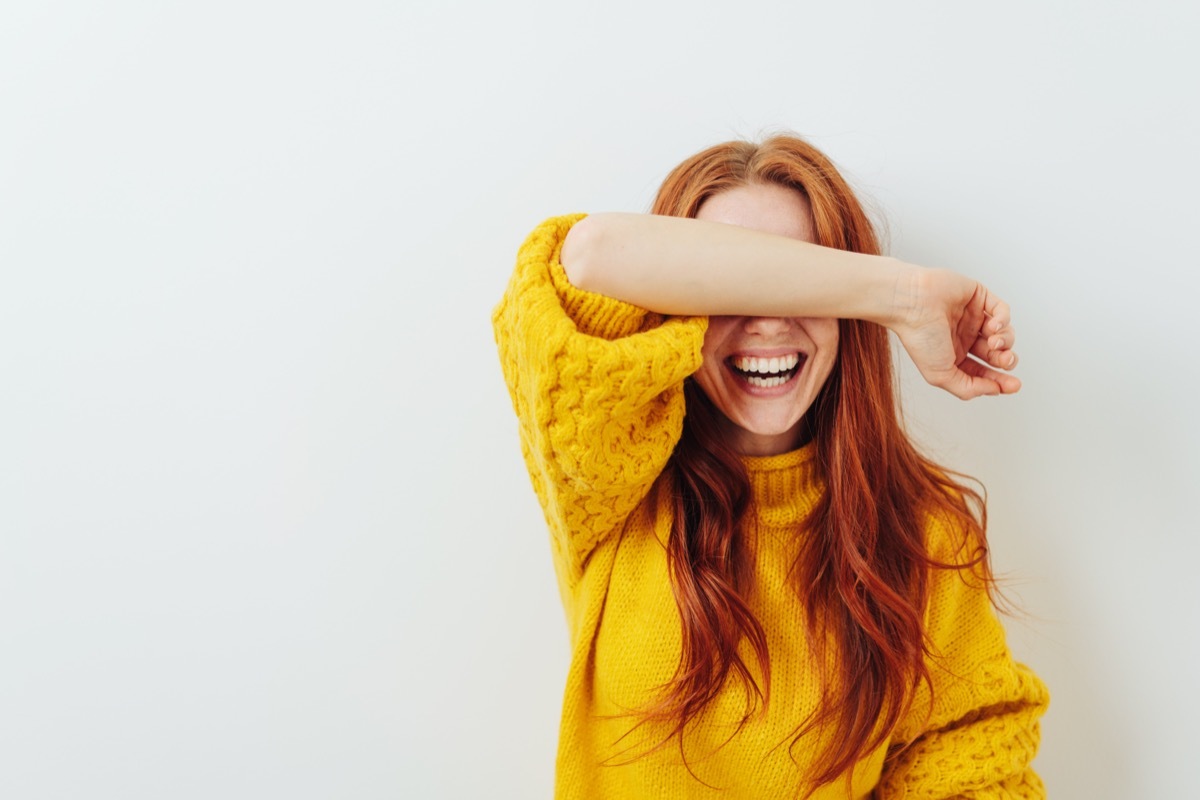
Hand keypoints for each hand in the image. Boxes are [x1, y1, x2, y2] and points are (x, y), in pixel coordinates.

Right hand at [888, 266, 1020, 399]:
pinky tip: (993, 326)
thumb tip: (995, 390)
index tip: (1013, 386)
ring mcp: (973, 316)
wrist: (911, 303)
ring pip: (1004, 333)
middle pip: (997, 354)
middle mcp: (965, 337)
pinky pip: (1002, 310)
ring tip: (993, 341)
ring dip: (1006, 341)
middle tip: (1004, 360)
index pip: (983, 372)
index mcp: (954, 356)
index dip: (1000, 381)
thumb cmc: (920, 337)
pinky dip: (1004, 320)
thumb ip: (968, 388)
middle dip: (1006, 360)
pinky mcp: (978, 296)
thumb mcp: (940, 375)